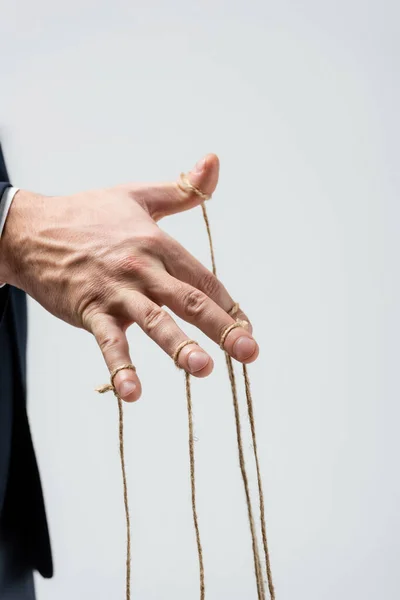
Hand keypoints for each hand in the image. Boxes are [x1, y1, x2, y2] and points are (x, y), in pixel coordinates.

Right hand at [0, 154, 258, 401]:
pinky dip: (120, 368)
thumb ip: (182, 188)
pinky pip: (108, 342)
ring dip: (179, 346)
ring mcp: (116, 291)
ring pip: (154, 321)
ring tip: (203, 369)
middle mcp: (142, 268)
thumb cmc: (86, 214)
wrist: (29, 229)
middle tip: (248, 352)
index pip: (203, 278)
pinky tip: (133, 393)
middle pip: (189, 300)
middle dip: (222, 328)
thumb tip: (215, 160)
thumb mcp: (138, 195)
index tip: (247, 330)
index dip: (229, 306)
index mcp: (158, 243)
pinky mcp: (89, 309)